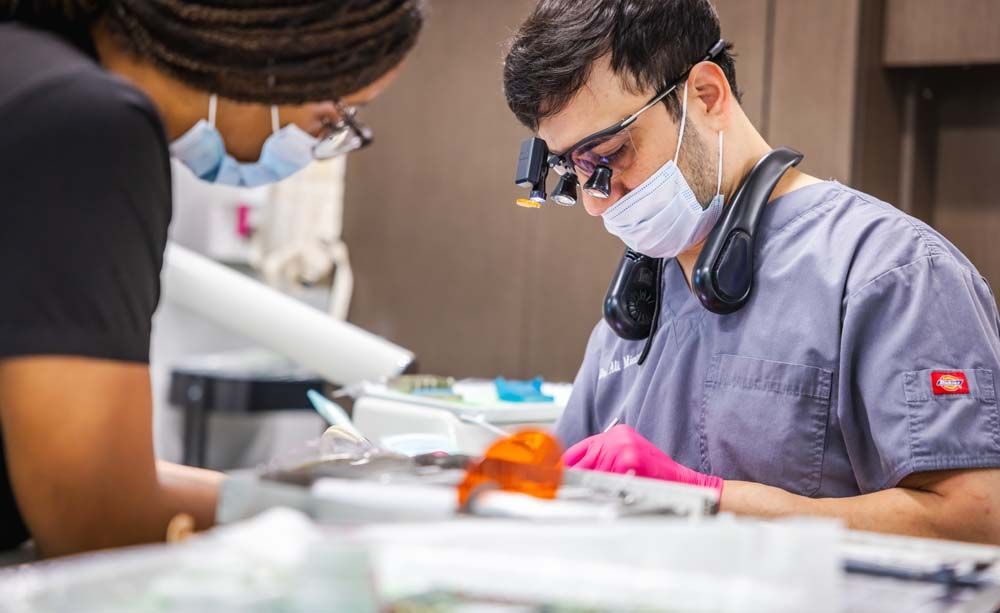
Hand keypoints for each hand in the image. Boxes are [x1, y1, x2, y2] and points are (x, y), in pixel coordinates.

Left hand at [562, 425, 722, 493]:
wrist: (683, 482)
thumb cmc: (656, 474)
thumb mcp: (627, 458)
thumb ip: (603, 460)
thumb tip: (572, 473)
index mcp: (616, 434)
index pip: (578, 450)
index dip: (564, 466)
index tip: (554, 477)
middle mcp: (617, 437)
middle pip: (580, 460)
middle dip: (572, 478)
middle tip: (562, 491)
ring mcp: (623, 447)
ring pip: (590, 472)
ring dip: (588, 488)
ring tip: (591, 496)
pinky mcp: (629, 460)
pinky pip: (605, 480)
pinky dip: (604, 491)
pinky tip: (609, 496)